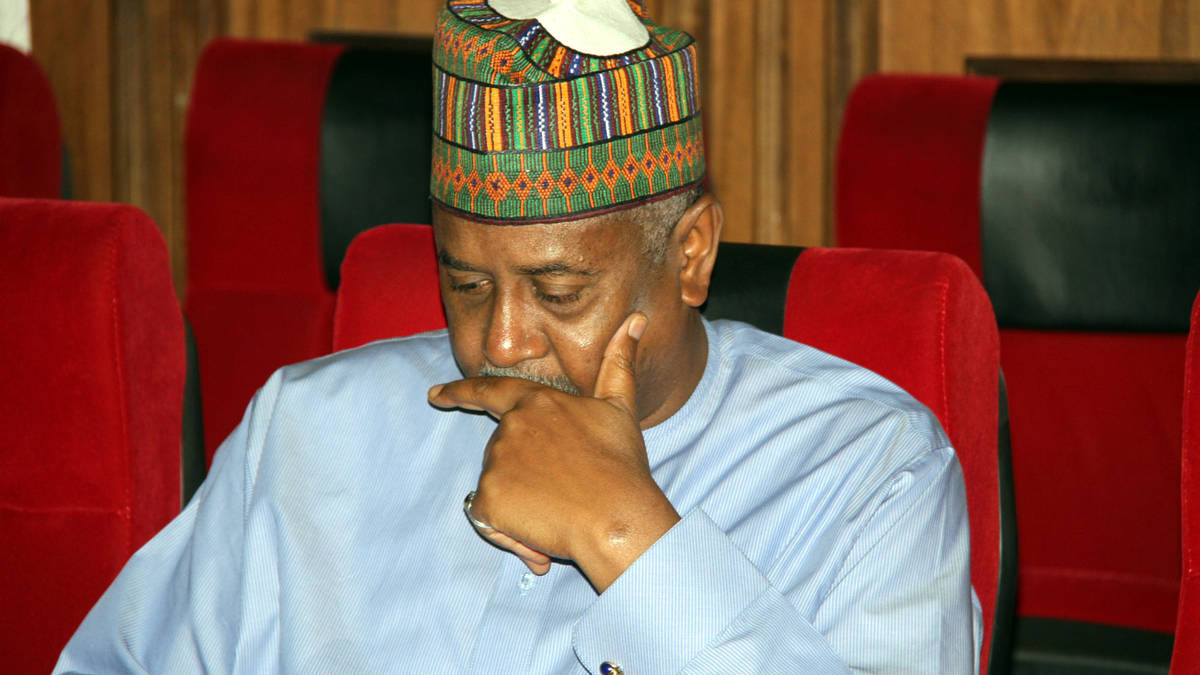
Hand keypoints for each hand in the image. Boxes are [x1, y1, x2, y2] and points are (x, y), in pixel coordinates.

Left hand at [428, 313, 679, 591]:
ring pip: (497, 484)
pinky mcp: (488, 499)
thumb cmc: (622, 465)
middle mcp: (511, 426)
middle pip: (502, 451)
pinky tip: (541, 530)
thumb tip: (637, 318)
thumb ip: (619, 362)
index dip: (460, 393)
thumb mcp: (621, 407)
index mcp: (538, 402)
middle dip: (524, 472)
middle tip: (564, 490)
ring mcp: (496, 462)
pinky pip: (488, 516)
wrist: (618, 518)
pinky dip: (508, 527)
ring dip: (520, 500)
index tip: (436, 394)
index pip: (491, 391)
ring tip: (560, 509)